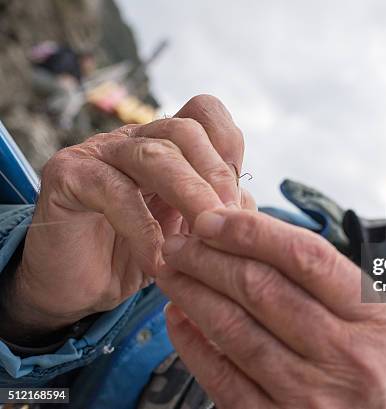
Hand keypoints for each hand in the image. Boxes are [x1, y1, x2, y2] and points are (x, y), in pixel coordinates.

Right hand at [2, 95, 249, 340]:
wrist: (79, 288)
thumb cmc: (139, 256)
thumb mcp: (188, 232)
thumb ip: (216, 211)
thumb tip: (245, 203)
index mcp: (166, 144)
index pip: (204, 111)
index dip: (228, 144)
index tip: (237, 190)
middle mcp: (134, 139)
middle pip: (183, 130)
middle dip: (215, 175)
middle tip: (229, 220)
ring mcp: (98, 152)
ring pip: (152, 155)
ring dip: (189, 195)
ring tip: (204, 235)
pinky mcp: (67, 175)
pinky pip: (113, 191)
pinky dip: (143, 229)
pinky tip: (159, 262)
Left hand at [157, 210, 385, 408]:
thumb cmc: (375, 371)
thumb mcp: (379, 323)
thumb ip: (331, 284)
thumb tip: (255, 239)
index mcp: (375, 320)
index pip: (305, 258)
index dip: (251, 232)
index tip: (212, 219)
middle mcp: (346, 358)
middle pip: (262, 290)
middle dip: (209, 258)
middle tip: (179, 243)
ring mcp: (310, 396)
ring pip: (235, 331)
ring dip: (193, 294)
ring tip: (172, 272)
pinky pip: (223, 380)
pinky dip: (192, 345)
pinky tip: (178, 319)